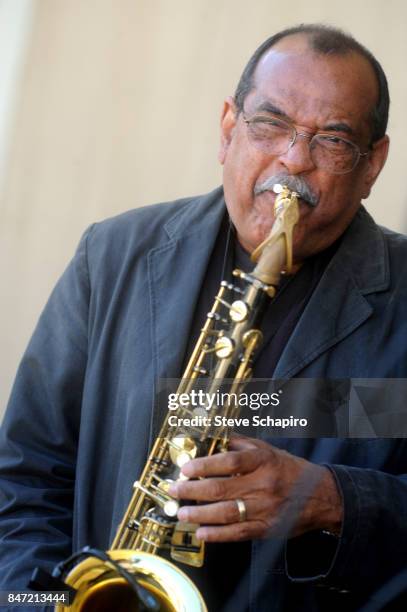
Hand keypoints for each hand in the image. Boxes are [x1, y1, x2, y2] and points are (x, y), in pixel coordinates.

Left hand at [168, 435, 342, 541]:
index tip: (186, 468)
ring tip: (182, 512)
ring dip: (200, 514)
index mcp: (263, 461)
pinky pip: (238, 533)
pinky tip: (201, 533)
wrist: (321, 496)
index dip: (204, 465)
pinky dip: (218, 535)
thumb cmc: (290, 469)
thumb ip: (241, 444)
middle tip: (175, 490)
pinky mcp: (267, 529)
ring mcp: (265, 509)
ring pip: (227, 513)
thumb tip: (214, 438)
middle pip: (222, 489)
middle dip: (193, 490)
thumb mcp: (268, 449)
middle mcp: (263, 484)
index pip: (229, 462)